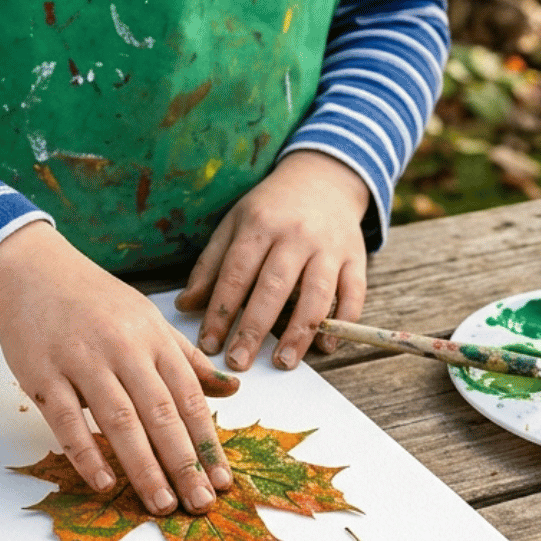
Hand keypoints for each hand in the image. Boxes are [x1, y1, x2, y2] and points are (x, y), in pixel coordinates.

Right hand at [0, 221, 239, 515]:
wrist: (32, 270)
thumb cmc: (96, 301)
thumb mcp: (149, 320)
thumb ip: (188, 359)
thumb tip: (233, 390)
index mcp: (153, 339)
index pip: (188, 397)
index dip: (207, 441)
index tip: (222, 480)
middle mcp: (123, 349)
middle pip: (160, 414)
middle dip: (184, 462)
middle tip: (200, 503)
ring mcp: (81, 361)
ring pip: (119, 420)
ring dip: (143, 467)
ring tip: (161, 504)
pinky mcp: (42, 374)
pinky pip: (66, 420)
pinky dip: (87, 453)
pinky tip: (105, 483)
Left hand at [176, 149, 370, 369]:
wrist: (323, 177)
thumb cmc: (270, 210)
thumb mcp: (234, 225)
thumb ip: (210, 266)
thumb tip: (185, 305)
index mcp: (259, 226)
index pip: (236, 274)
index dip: (221, 311)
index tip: (209, 345)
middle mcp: (296, 235)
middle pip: (274, 287)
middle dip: (255, 328)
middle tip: (239, 363)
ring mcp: (329, 247)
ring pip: (317, 294)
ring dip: (299, 332)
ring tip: (283, 362)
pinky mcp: (355, 257)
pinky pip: (354, 293)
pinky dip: (344, 322)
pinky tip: (326, 347)